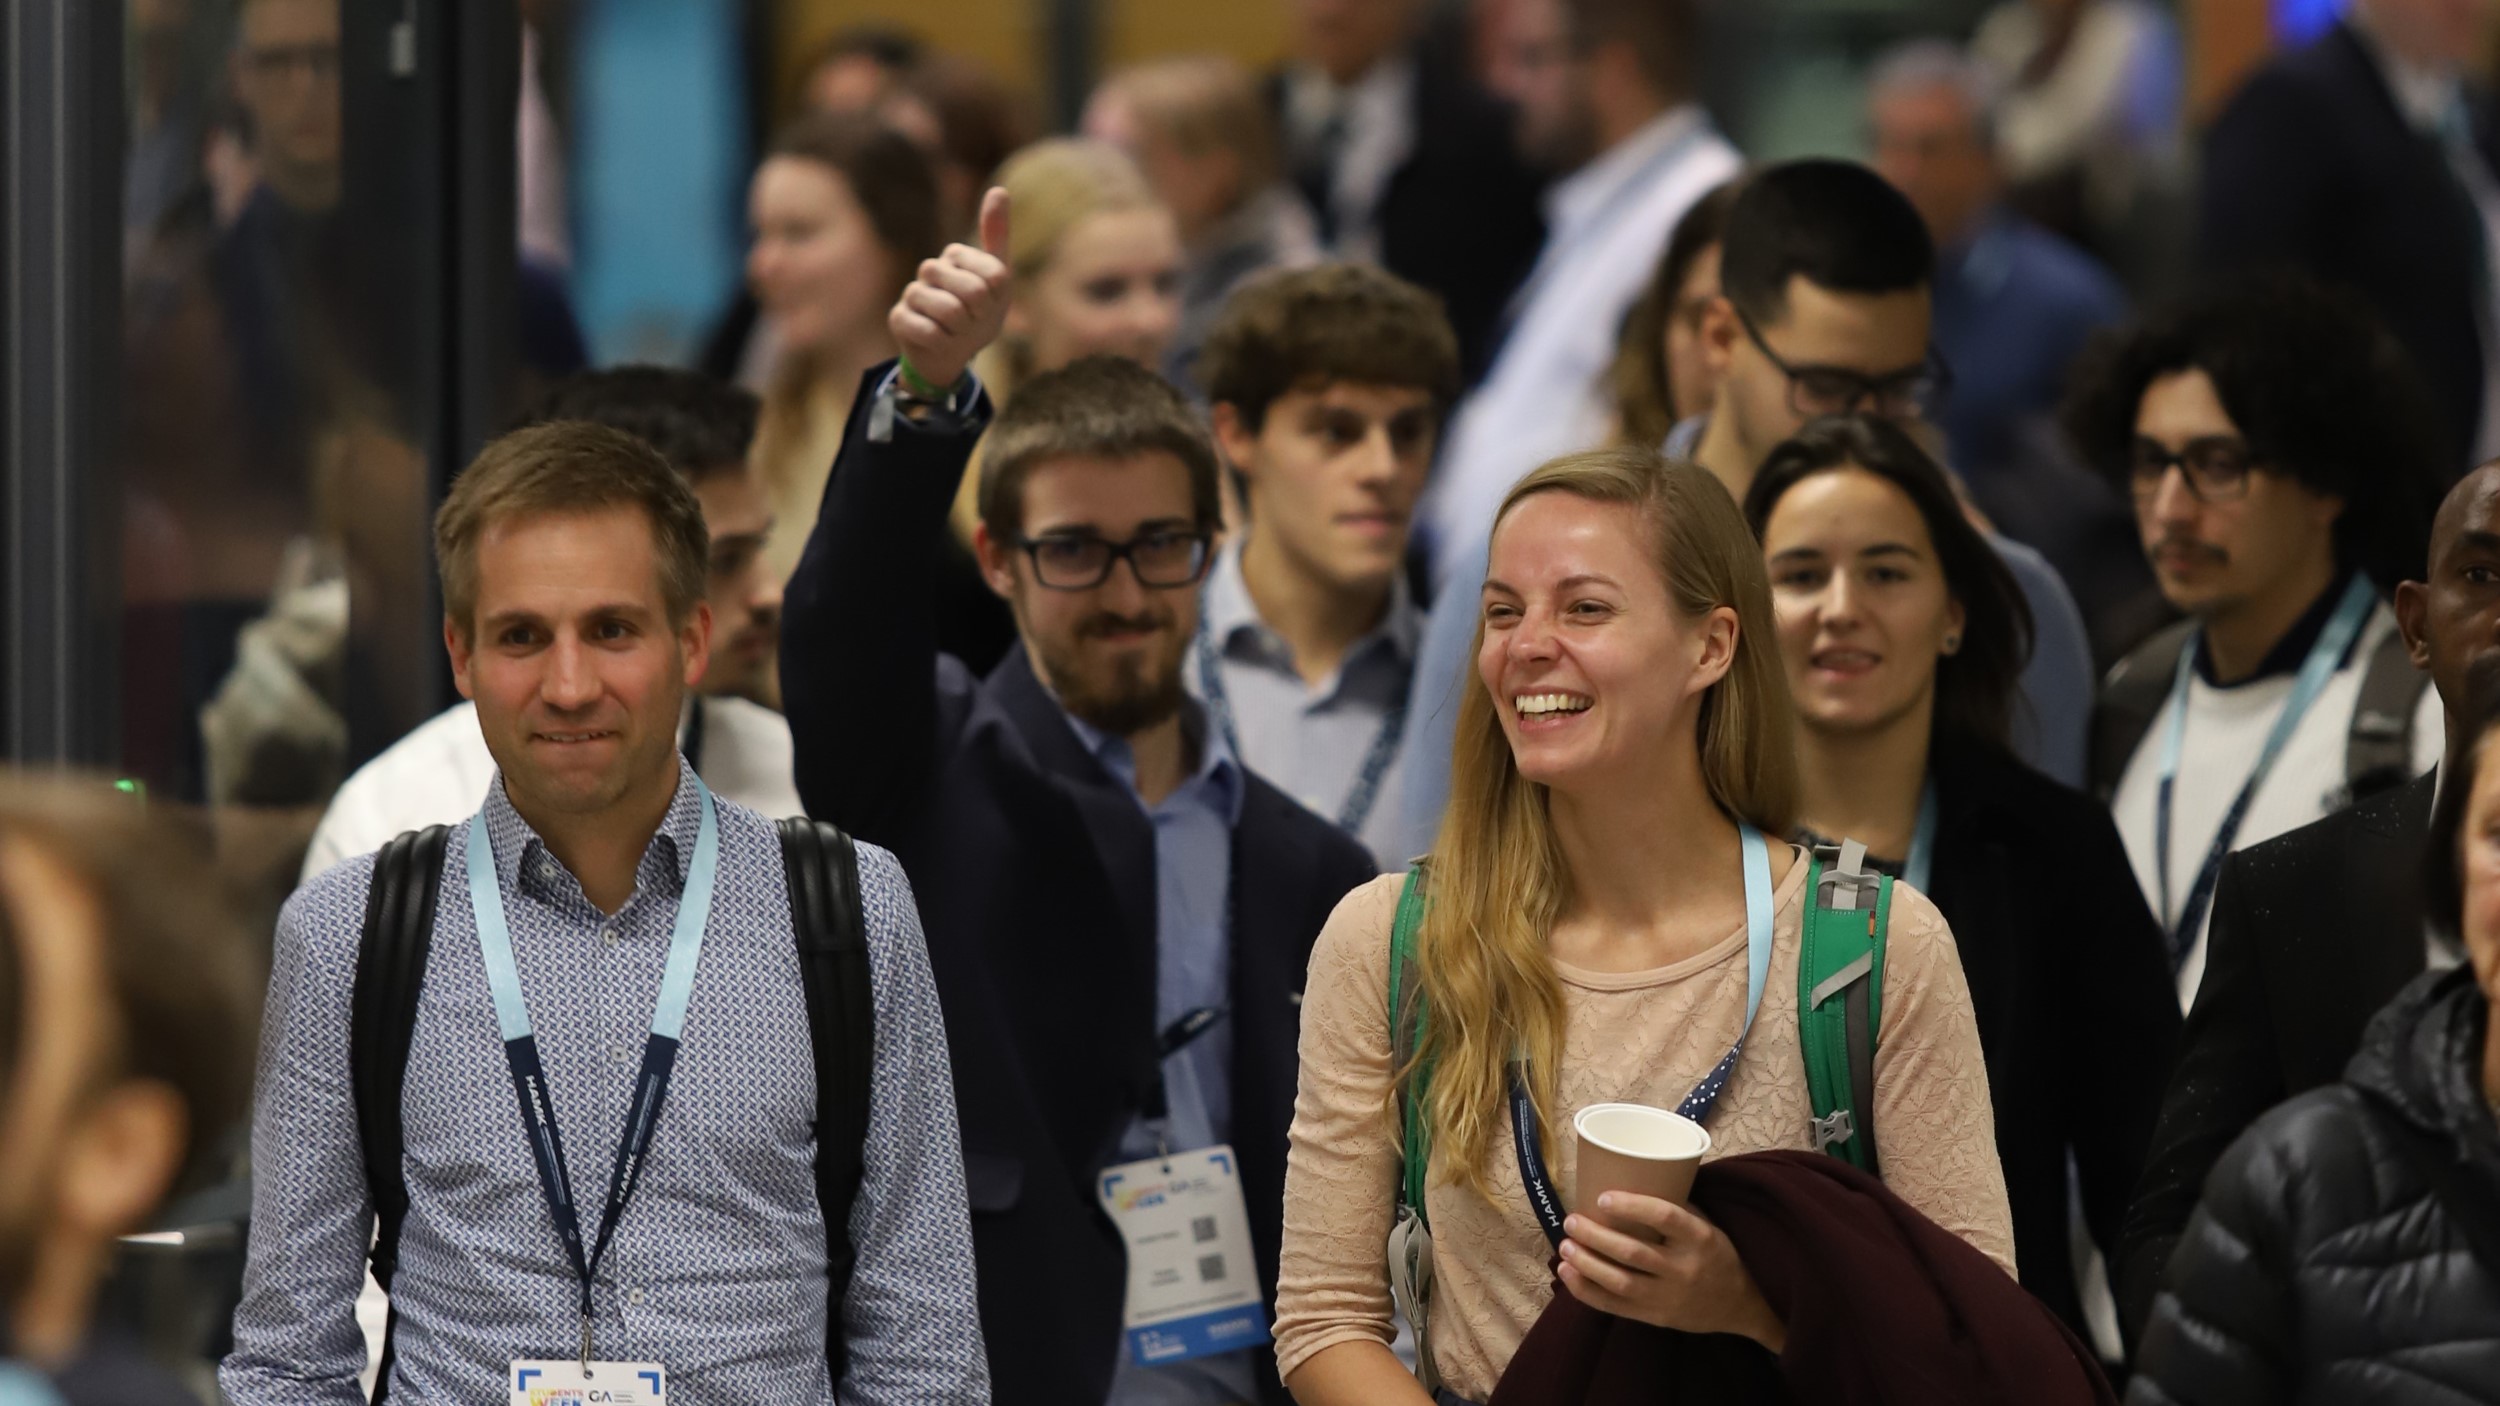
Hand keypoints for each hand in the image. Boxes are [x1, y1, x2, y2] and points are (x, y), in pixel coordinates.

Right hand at [889, 186, 1011, 390]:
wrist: (953, 353)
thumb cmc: (978, 314)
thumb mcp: (998, 280)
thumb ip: (998, 237)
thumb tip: (1000, 189)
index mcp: (956, 254)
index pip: (995, 276)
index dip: (998, 299)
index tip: (988, 303)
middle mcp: (930, 268)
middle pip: (975, 293)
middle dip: (980, 316)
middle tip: (971, 320)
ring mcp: (912, 292)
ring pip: (952, 312)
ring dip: (962, 331)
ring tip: (955, 331)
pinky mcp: (898, 318)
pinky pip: (931, 333)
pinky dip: (944, 344)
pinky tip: (938, 341)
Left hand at [1557, 1194, 1785, 1351]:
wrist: (1740, 1305)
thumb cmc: (1716, 1255)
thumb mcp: (1707, 1227)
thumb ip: (1676, 1209)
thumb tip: (1630, 1180)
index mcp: (1700, 1239)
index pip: (1665, 1217)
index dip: (1632, 1206)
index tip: (1602, 1197)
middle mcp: (1684, 1269)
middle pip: (1633, 1252)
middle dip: (1596, 1236)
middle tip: (1571, 1221)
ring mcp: (1669, 1297)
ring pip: (1620, 1282)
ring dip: (1587, 1264)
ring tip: (1565, 1246)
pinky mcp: (1656, 1318)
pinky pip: (1615, 1307)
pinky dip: (1587, 1292)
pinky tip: (1567, 1274)